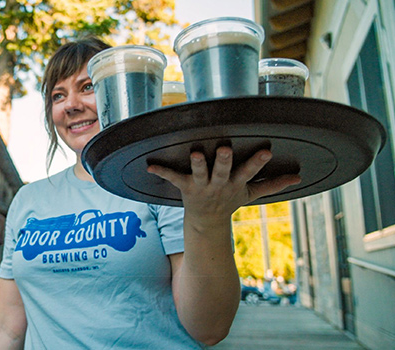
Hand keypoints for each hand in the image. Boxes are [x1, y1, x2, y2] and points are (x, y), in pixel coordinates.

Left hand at [147, 147, 300, 219]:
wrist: (207, 222)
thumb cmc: (230, 200)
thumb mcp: (252, 193)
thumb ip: (274, 185)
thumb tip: (299, 177)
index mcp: (235, 183)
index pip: (249, 172)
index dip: (257, 163)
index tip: (266, 151)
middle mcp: (219, 184)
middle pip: (223, 171)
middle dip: (225, 161)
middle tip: (227, 149)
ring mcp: (201, 186)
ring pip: (200, 173)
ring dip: (198, 163)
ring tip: (196, 152)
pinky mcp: (185, 186)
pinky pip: (172, 177)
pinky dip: (161, 171)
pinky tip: (150, 166)